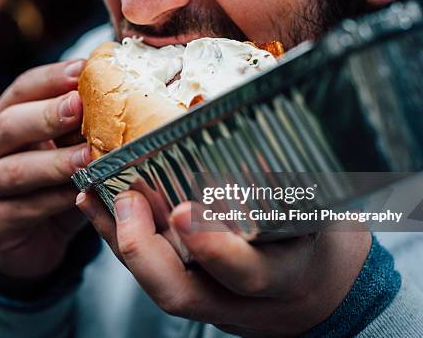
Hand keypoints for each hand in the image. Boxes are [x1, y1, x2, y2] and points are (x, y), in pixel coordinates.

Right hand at [0, 59, 91, 279]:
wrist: (27, 242)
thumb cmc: (50, 185)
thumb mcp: (62, 150)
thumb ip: (79, 128)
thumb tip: (121, 95)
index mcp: (0, 119)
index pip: (21, 89)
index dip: (50, 78)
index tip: (82, 68)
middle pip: (9, 125)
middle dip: (45, 114)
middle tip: (78, 105)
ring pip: (16, 169)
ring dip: (54, 162)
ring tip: (87, 156)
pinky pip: (26, 208)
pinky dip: (57, 200)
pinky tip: (82, 194)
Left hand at [77, 191, 370, 336]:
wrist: (324, 290)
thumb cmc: (325, 242)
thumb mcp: (327, 213)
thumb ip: (299, 181)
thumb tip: (259, 122)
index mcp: (286, 277)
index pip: (249, 273)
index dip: (214, 248)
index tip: (185, 210)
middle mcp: (242, 300)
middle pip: (182, 293)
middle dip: (143, 249)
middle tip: (127, 198)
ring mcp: (213, 300)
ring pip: (156, 282)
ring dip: (120, 238)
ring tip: (94, 193)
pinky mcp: (195, 289)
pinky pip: (151, 270)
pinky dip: (119, 237)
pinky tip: (97, 203)